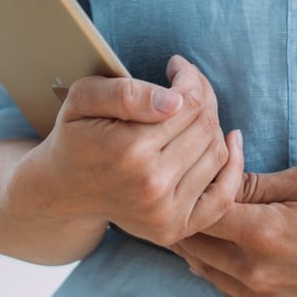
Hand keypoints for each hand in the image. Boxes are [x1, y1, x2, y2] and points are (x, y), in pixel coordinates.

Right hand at [16, 55, 244, 248]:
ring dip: (212, 125)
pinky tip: (230, 140)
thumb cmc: (75, 136)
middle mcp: (151, 185)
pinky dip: (234, 167)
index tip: (176, 67)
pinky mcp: (174, 229)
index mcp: (129, 150)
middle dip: (202, 97)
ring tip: (192, 113)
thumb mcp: (84, 99)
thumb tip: (175, 101)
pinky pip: (223, 196)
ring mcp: (165, 213)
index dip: (189, 77)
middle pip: (205, 126)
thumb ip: (125, 93)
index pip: (189, 102)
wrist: (62, 190)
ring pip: (216, 152)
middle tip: (186, 85)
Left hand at [172, 166, 296, 296]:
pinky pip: (228, 294)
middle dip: (187, 219)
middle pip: (194, 247)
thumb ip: (256, 182)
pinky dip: (221, 272)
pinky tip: (231, 251)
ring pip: (205, 273)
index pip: (199, 213)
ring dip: (199, 248)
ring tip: (203, 221)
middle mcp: (256, 275)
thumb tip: (219, 176)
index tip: (195, 178)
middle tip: (187, 198)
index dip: (192, 192)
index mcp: (263, 234)